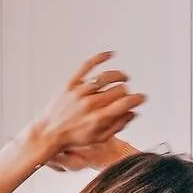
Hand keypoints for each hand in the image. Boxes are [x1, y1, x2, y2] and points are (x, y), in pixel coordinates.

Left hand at [22, 53, 144, 165]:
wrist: (50, 132)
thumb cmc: (74, 137)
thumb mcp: (99, 138)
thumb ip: (118, 125)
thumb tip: (133, 113)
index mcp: (99, 118)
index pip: (125, 103)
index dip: (138, 99)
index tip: (142, 98)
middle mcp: (91, 103)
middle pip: (118, 90)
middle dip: (126, 92)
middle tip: (125, 95)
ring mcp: (80, 92)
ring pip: (106, 76)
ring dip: (119, 76)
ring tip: (123, 78)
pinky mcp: (71, 84)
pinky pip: (87, 66)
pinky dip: (100, 58)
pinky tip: (110, 54)